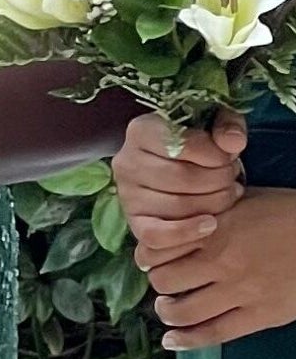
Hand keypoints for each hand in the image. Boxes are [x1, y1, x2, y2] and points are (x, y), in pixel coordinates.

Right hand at [113, 111, 245, 277]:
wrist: (184, 166)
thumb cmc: (202, 142)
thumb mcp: (217, 123)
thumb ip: (228, 126)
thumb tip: (232, 144)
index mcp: (142, 130)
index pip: (180, 143)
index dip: (214, 154)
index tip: (230, 156)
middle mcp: (126, 162)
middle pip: (180, 177)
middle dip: (218, 180)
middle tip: (232, 179)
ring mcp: (127, 194)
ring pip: (175, 206)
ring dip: (213, 203)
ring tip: (226, 195)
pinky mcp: (134, 222)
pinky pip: (155, 235)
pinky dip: (186, 233)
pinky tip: (210, 225)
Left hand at [145, 182, 295, 350]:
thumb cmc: (292, 213)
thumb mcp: (247, 201)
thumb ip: (212, 213)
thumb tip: (182, 222)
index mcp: (215, 231)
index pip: (157, 250)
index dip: (148, 257)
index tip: (151, 260)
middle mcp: (221, 262)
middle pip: (164, 282)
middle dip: (159, 285)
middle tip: (166, 285)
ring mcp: (240, 292)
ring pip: (182, 312)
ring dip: (169, 313)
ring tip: (171, 309)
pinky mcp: (260, 315)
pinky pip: (213, 334)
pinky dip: (186, 341)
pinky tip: (173, 341)